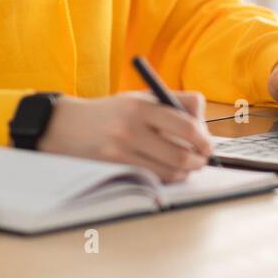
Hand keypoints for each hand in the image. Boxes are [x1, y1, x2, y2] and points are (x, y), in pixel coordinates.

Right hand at [35, 91, 212, 182]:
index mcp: (141, 106)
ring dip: (186, 171)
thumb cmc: (113, 112)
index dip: (203, 138)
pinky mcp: (115, 168)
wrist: (69, 127)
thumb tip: (203, 119)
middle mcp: (131, 128)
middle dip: (198, 159)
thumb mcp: (139, 98)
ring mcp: (121, 151)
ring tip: (188, 165)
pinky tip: (169, 170)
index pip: (186, 124)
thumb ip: (173, 102)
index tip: (208, 143)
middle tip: (202, 158)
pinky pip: (153, 178)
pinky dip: (168, 177)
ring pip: (169, 171)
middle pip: (181, 153)